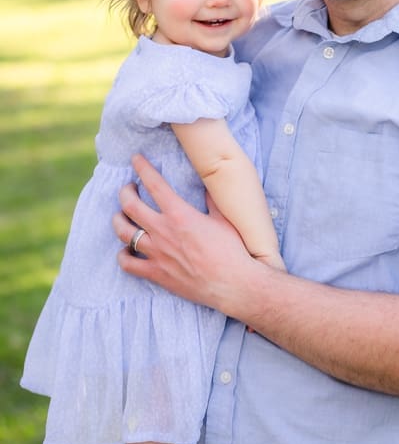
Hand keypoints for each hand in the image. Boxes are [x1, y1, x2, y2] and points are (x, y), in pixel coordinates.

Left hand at [113, 154, 254, 311]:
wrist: (234, 284)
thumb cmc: (233, 251)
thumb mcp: (225, 219)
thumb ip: (212, 200)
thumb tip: (208, 185)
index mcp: (180, 214)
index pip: (154, 184)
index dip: (142, 168)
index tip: (136, 159)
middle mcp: (163, 231)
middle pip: (130, 205)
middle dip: (125, 192)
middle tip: (128, 188)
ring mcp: (157, 253)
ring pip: (123, 232)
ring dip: (118, 220)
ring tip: (121, 216)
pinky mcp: (157, 273)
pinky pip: (127, 264)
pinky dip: (123, 255)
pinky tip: (126, 251)